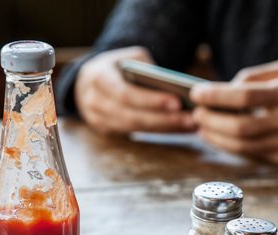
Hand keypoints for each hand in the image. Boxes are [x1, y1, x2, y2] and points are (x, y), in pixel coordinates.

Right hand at [75, 46, 195, 135]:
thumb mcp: (127, 57)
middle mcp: (95, 102)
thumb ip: (145, 66)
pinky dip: (159, 131)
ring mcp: (99, 120)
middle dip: (164, 119)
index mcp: (99, 78)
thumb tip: (170, 83)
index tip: (177, 102)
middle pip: (133, 117)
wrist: (86, 82)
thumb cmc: (114, 67)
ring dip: (165, 128)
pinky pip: (136, 134)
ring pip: (136, 129)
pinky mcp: (107, 132)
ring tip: (191, 125)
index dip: (151, 100)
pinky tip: (179, 128)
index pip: (126, 94)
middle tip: (191, 119)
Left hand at [191, 60, 277, 164]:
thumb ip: (252, 79)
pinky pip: (254, 156)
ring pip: (244, 146)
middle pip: (241, 127)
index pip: (244, 96)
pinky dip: (232, 148)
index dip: (216, 96)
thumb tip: (220, 92)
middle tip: (196, 114)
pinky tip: (220, 138)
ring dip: (217, 138)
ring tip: (202, 128)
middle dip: (212, 121)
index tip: (196, 93)